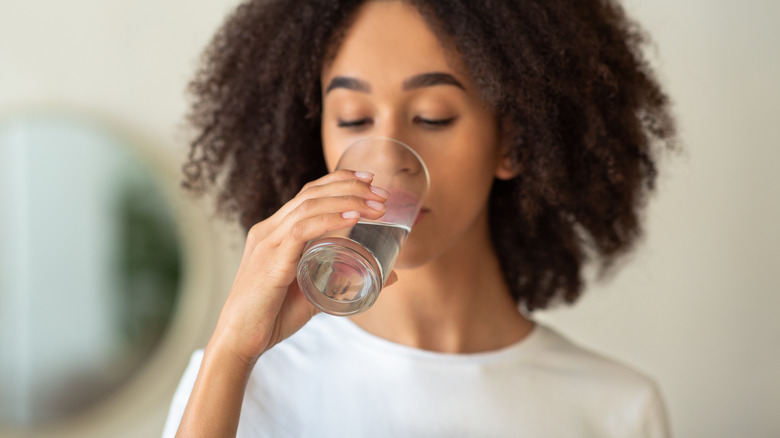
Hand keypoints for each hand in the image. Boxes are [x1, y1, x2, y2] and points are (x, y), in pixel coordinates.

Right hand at [208, 169, 391, 366]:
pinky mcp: (271, 261)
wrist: (239, 341)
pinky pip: (302, 230)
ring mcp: (267, 243)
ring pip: (309, 206)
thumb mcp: (315, 294)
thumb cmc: (272, 318)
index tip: (369, 180)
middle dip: (350, 186)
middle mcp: (268, 231)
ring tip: (377, 207)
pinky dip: (329, 220)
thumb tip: (391, 276)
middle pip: (311, 193)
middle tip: (382, 192)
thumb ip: (345, 282)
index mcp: (274, 233)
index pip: (307, 194)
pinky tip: (353, 218)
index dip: (339, 180)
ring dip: (348, 201)